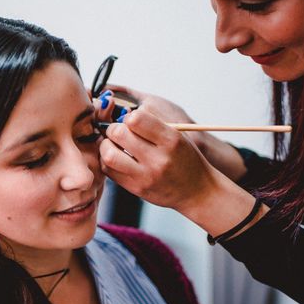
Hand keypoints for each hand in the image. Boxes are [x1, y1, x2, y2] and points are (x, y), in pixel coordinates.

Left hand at [100, 84, 246, 182]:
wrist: (197, 190)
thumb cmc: (185, 158)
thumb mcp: (178, 135)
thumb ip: (153, 124)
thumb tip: (121, 113)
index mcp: (171, 140)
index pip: (136, 118)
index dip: (128, 116)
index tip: (130, 120)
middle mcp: (158, 158)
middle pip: (118, 134)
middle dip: (113, 128)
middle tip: (117, 131)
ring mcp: (146, 176)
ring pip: (109, 154)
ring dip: (106, 145)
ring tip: (113, 144)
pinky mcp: (136, 189)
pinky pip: (109, 171)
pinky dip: (107, 161)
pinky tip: (116, 158)